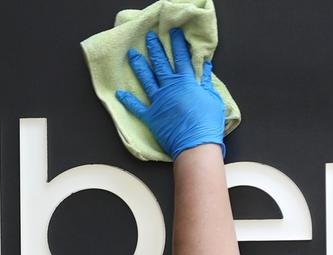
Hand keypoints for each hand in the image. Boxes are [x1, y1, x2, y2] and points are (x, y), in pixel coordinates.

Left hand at [115, 28, 225, 159]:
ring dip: (139, 66)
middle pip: (160, 65)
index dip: (177, 45)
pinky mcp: (151, 117)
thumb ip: (206, 82)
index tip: (172, 33)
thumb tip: (206, 67)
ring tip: (132, 55)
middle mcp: (170, 89)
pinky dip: (127, 101)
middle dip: (155, 49)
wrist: (196, 145)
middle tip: (149, 38)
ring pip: (146, 80)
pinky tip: (119, 93)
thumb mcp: (213, 99)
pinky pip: (137, 107)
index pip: (180, 59)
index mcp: (186, 83)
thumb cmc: (208, 123)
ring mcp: (158, 102)